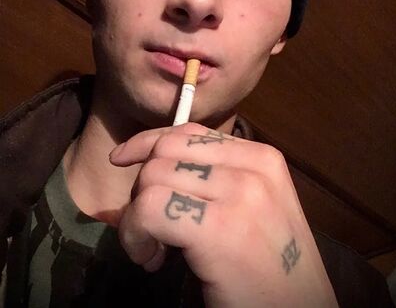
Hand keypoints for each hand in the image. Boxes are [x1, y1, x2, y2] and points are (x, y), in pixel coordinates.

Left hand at [110, 123, 337, 306]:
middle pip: (166, 150)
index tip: (123, 159)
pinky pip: (150, 209)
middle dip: (143, 184)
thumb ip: (211, 177)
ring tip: (155, 250)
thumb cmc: (270, 265)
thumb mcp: (249, 206)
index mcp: (261, 157)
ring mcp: (240, 194)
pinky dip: (136, 234)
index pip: (188, 132)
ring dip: (137, 217)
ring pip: (153, 177)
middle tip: (151, 226)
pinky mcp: (220, 227)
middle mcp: (253, 166)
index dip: (148, 143)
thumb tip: (148, 161)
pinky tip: (151, 259)